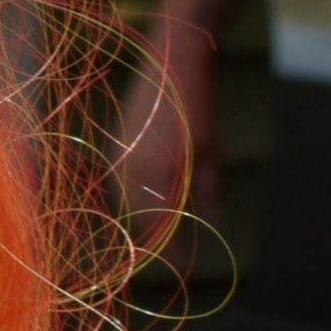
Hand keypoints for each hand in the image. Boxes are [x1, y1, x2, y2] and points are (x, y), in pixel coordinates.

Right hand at [110, 24, 208, 242]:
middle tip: (175, 251)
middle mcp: (128, 171)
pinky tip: (151, 198)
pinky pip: (122, 183)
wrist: (170, 65)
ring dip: (145, 216)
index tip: (183, 266)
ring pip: (128, 201)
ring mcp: (117, 157)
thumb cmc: (197, 108)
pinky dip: (136, 195)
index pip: (159, 227)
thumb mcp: (210, 152)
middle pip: (140, 218)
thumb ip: (209, 190)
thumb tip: (217, 223)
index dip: (170, 249)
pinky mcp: (114, 146)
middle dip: (156, 236)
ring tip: (165, 227)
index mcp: (153, 176)